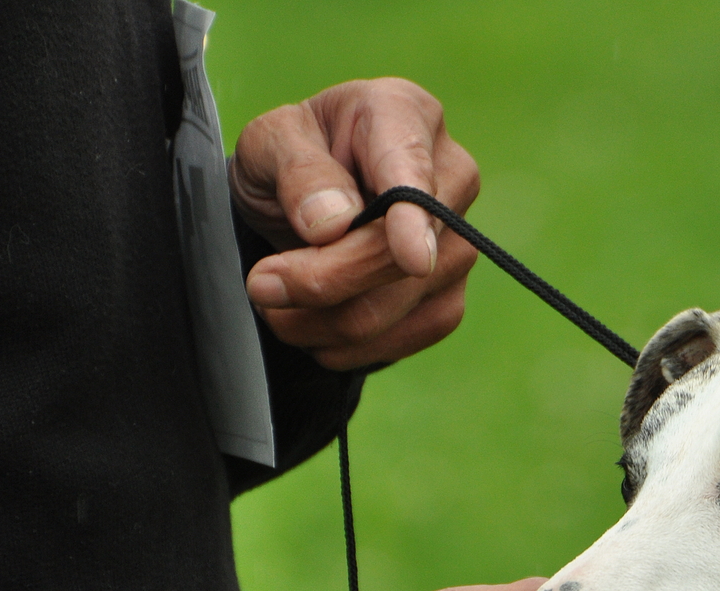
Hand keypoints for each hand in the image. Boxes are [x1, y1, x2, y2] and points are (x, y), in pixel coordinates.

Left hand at [230, 78, 480, 370]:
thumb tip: (333, 223)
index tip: (411, 260)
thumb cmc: (291, 155)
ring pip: (404, 304)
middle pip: (403, 256)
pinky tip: (316, 330)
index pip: (414, 176)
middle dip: (324, 284)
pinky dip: (356, 346)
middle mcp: (450, 176)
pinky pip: (414, 334)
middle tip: (261, 286)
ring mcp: (458, 239)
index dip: (413, 223)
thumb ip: (297, 172)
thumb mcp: (270, 143)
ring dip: (329, 323)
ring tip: (277, 306)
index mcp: (405, 116)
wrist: (305, 195)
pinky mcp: (450, 291)